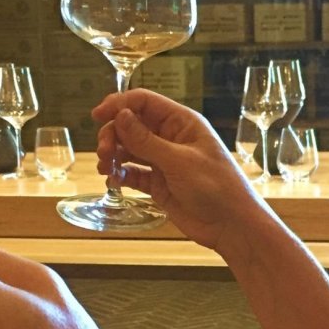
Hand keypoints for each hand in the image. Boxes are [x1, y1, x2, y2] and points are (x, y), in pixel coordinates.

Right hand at [92, 88, 269, 252]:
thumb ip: (146, 140)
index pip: (144, 103)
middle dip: (113, 135)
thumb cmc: (215, 187)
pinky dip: (120, 174)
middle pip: (131, 125)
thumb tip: (119, 116)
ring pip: (129, 149)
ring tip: (104, 168)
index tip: (96, 116)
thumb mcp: (179, 162)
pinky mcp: (158, 184)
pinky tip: (112, 181)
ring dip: (113, 155)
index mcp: (182, 123)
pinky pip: (132, 173)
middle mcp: (170, 138)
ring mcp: (163, 161)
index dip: (119, 105)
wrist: (231, 225)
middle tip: (103, 153)